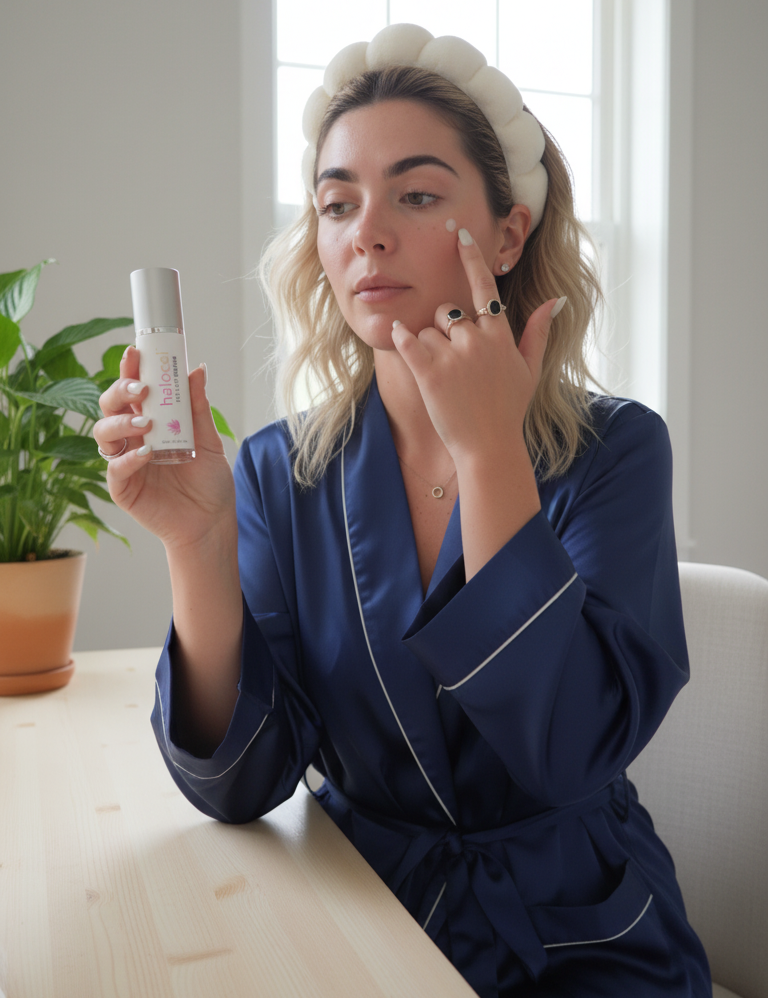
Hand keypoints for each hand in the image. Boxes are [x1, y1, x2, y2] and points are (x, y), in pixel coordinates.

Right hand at [93, 346, 236, 551]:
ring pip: (104, 433)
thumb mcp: (209, 440)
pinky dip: (129, 458)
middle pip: (111, 406)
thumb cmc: (208, 482)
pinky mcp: (123, 488)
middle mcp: (133, 438)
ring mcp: (125, 462)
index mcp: (151, 422)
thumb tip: (197, 369)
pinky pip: (115, 468)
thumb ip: (198, 407)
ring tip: (146, 422)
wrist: (211, 522)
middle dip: (120, 391)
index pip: (133, 390)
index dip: (130, 369)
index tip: (136, 352)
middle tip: (140, 387)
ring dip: (122, 422)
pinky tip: (147, 453)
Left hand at [391, 227, 562, 462]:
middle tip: (454, 364)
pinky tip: (397, 334)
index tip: (460, 235)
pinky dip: (400, 336)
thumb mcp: (530, 370)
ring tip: (444, 378)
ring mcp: (452, 355)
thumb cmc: (508, 411)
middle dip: (445, 331)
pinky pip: (407, 340)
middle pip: (447, 313)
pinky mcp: (428, 372)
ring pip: (427, 330)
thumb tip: (555, 300)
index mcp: (499, 335)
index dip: (471, 258)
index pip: (483, 287)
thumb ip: (538, 331)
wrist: (488, 447)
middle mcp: (477, 339)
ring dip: (428, 348)